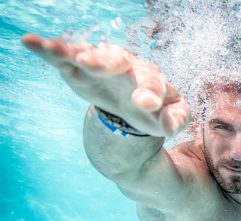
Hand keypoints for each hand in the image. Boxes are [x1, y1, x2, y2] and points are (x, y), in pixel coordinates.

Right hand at [21, 34, 189, 136]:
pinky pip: (66, 55)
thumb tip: (169, 125)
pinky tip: (31, 43)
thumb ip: (175, 120)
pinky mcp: (81, 68)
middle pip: (118, 60)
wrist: (133, 106)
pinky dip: (50, 49)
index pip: (152, 82)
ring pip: (90, 53)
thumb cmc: (153, 112)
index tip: (145, 104)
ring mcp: (104, 65)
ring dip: (74, 51)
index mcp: (151, 80)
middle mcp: (128, 67)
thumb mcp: (168, 119)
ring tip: (55, 51)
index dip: (149, 92)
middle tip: (90, 64)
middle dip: (105, 62)